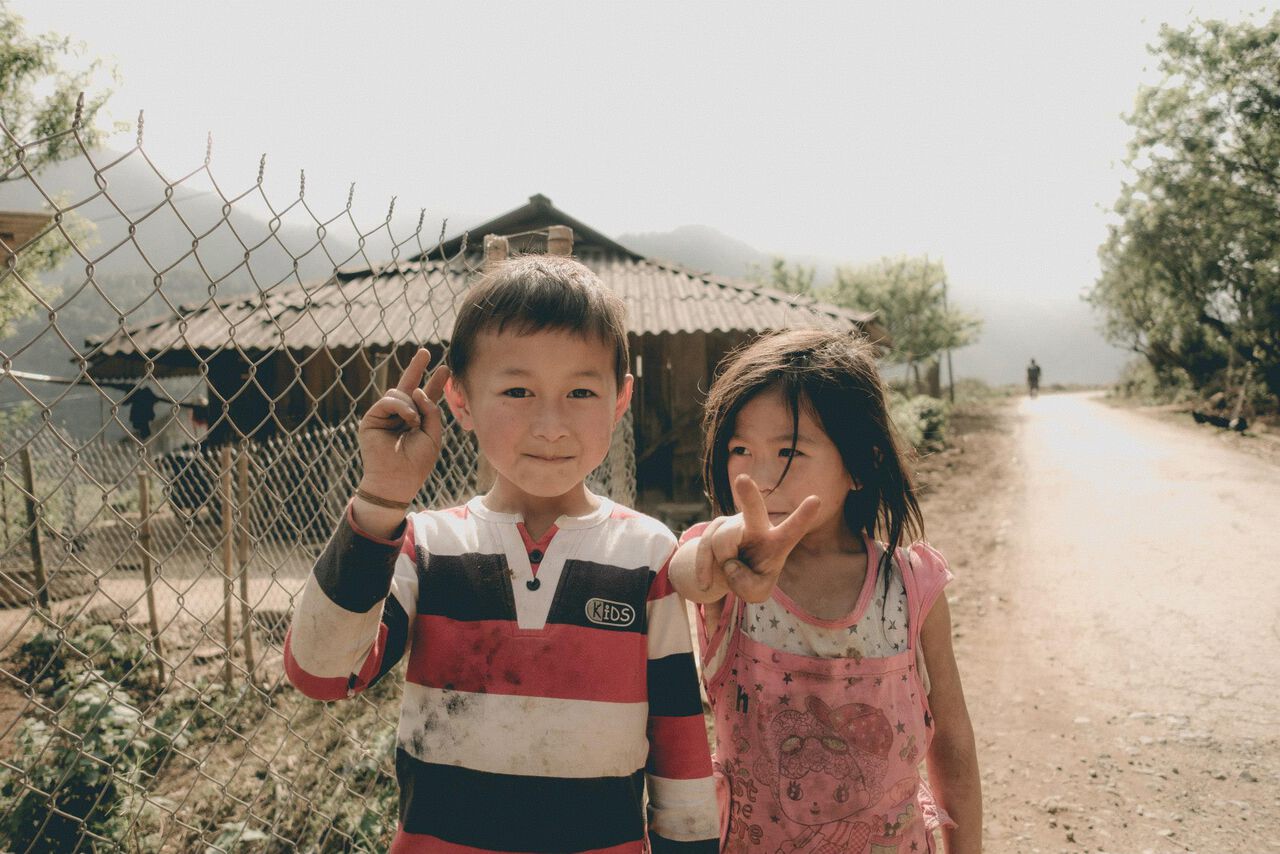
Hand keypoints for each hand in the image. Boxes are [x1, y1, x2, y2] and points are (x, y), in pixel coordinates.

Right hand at [356, 349, 448, 502]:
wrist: (398, 480)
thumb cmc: (417, 463)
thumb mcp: (433, 435)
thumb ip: (431, 411)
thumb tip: (417, 390)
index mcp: (417, 420)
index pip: (426, 397)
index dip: (435, 383)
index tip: (445, 369)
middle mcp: (401, 415)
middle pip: (409, 386)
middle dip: (416, 367)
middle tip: (426, 352)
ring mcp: (385, 416)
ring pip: (400, 392)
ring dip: (411, 405)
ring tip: (413, 422)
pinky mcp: (372, 418)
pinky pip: (389, 400)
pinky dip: (401, 407)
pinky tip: (408, 420)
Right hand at [695, 474, 822, 602]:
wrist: (729, 572)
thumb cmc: (752, 579)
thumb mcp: (756, 592)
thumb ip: (748, 585)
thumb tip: (730, 564)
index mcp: (778, 542)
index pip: (793, 529)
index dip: (803, 516)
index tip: (816, 499)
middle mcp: (758, 525)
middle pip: (753, 510)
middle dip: (748, 495)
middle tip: (742, 480)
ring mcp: (735, 523)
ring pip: (721, 543)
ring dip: (722, 565)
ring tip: (731, 570)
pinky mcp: (715, 526)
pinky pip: (704, 547)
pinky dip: (704, 569)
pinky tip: (706, 585)